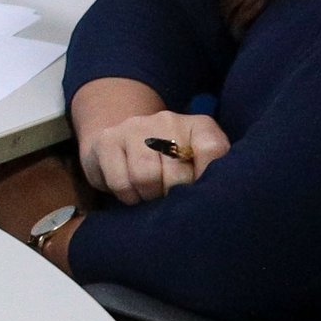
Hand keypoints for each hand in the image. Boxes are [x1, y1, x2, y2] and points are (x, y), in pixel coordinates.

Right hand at [79, 110, 229, 203]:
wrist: (125, 143)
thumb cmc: (169, 164)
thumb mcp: (197, 166)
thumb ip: (211, 175)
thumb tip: (210, 200)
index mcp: (198, 126)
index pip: (213, 149)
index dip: (206, 178)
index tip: (198, 191)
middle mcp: (168, 120)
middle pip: (177, 173)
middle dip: (173, 195)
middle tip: (169, 196)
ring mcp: (135, 127)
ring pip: (145, 177)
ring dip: (148, 196)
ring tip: (150, 194)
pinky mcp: (107, 140)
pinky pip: (120, 182)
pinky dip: (128, 196)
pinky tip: (132, 191)